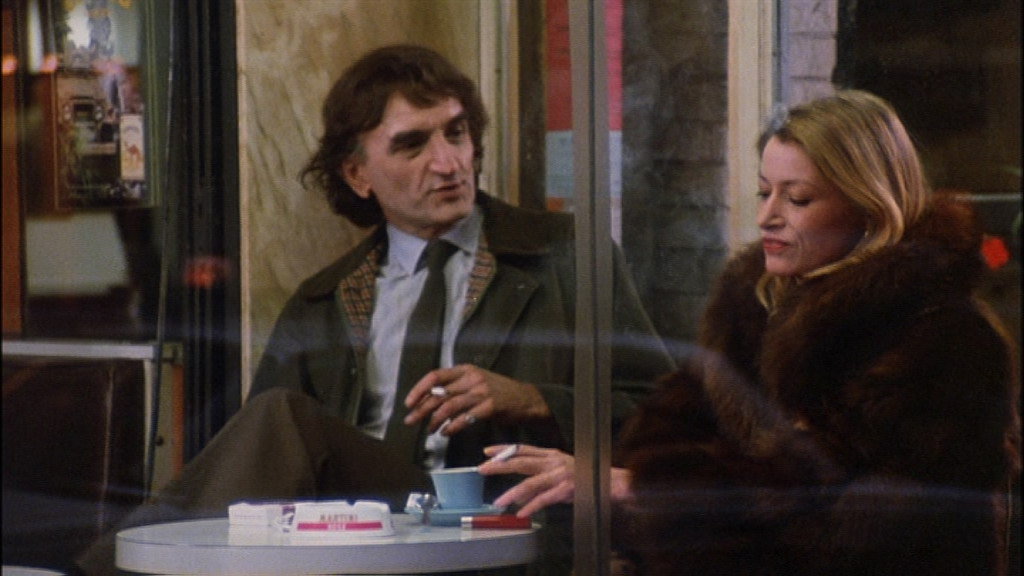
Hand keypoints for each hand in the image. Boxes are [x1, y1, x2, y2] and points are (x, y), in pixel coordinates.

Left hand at [403, 364, 551, 435]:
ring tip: (430, 430)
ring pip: (449, 406)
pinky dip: (451, 427)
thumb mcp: (477, 381)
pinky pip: (464, 419)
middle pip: (439, 393)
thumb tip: (430, 402)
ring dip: (435, 421)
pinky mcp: (490, 407)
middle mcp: (472, 379)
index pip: (435, 376)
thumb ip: (456, 388)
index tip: (409, 403)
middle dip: (421, 409)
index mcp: (466, 370)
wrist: (527, 399)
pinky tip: (446, 433)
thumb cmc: (498, 391)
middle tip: (411, 421)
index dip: (419, 389)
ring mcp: (481, 392)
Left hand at [478, 444, 576, 516]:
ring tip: (498, 503)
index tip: (487, 451)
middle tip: (482, 469)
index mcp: (551, 454)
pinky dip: (531, 507)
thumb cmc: (584, 478)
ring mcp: (559, 475)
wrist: (610, 483)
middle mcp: (553, 462)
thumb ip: (539, 479)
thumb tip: (519, 494)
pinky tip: (520, 513)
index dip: (504, 449)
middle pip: (521, 462)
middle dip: (500, 466)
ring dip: (511, 493)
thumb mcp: (559, 472)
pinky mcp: (565, 490)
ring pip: (530, 483)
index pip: (523, 449)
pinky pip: (543, 500)